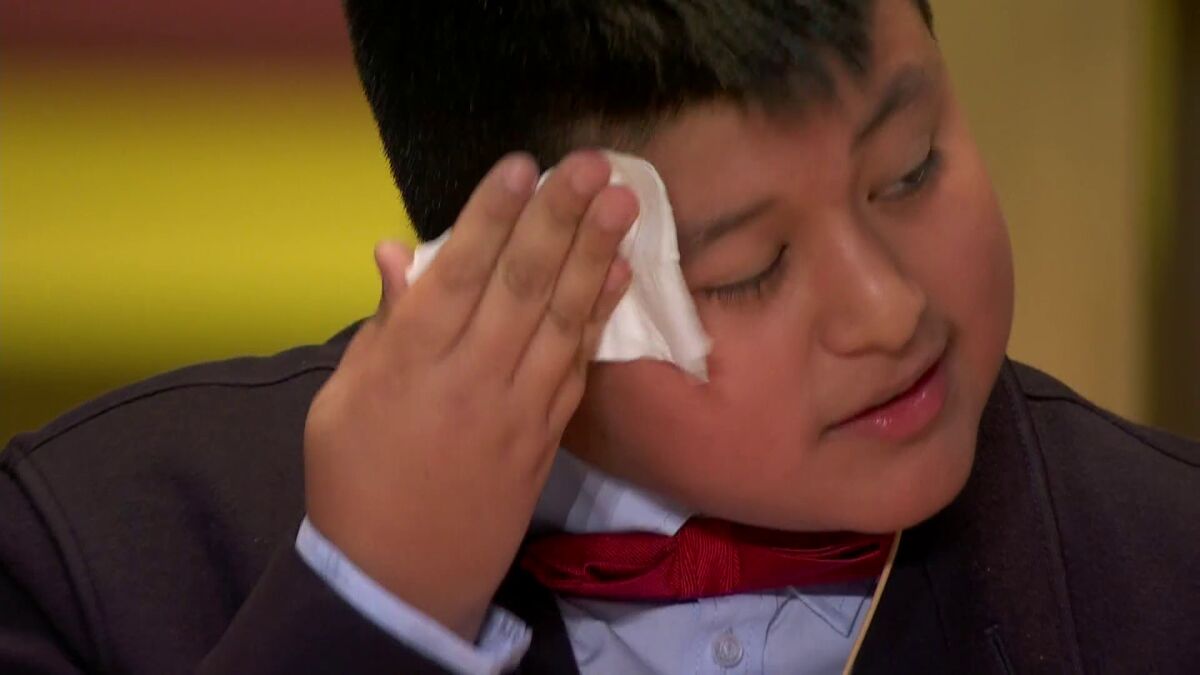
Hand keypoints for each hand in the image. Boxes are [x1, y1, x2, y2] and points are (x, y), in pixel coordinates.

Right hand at [303, 150, 635, 639]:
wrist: (402, 578)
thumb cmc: (355, 481)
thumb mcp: (341, 402)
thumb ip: (380, 326)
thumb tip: (399, 253)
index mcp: (409, 362)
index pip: (458, 273)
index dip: (492, 215)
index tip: (524, 165)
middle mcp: (470, 376)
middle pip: (521, 284)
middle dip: (559, 218)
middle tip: (593, 164)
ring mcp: (516, 407)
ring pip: (559, 318)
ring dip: (594, 255)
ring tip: (622, 201)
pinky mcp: (546, 435)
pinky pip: (577, 366)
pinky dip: (598, 316)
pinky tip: (618, 273)